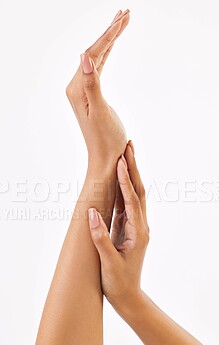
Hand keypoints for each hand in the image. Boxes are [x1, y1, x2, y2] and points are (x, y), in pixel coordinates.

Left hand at [66, 10, 129, 167]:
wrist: (106, 158)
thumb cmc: (105, 140)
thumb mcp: (99, 111)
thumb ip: (91, 83)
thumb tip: (84, 56)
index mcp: (77, 88)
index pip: (93, 54)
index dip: (109, 35)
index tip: (124, 18)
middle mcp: (78, 86)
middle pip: (94, 52)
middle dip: (110, 31)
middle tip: (126, 12)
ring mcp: (84, 90)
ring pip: (98, 58)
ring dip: (109, 40)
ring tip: (122, 22)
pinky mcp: (92, 95)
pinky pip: (100, 68)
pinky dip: (107, 55)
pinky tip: (112, 46)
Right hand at [88, 141, 149, 315]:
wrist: (128, 296)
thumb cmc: (119, 282)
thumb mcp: (108, 262)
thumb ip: (100, 237)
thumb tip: (90, 213)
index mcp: (139, 232)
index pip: (133, 201)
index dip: (126, 182)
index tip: (120, 162)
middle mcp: (141, 226)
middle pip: (138, 192)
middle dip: (133, 169)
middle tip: (128, 147)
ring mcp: (135, 227)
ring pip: (134, 196)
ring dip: (129, 175)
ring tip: (124, 156)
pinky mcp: (127, 229)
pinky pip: (126, 205)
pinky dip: (122, 190)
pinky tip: (117, 179)